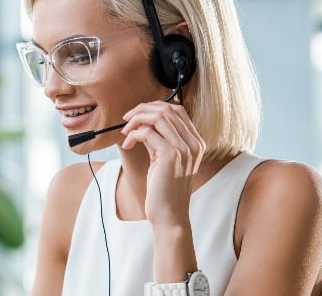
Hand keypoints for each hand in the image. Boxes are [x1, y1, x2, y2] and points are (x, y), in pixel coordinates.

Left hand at [121, 101, 204, 226]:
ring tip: (125, 131)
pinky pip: (147, 132)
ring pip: (157, 117)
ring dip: (136, 120)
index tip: (137, 115)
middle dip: (142, 110)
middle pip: (167, 109)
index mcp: (196, 142)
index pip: (177, 110)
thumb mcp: (164, 159)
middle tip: (126, 120)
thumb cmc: (164, 189)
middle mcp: (193, 143)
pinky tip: (127, 144)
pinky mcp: (170, 155)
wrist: (170, 214)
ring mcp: (184, 148)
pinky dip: (133, 135)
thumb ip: (159, 140)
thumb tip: (142, 122)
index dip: (154, 107)